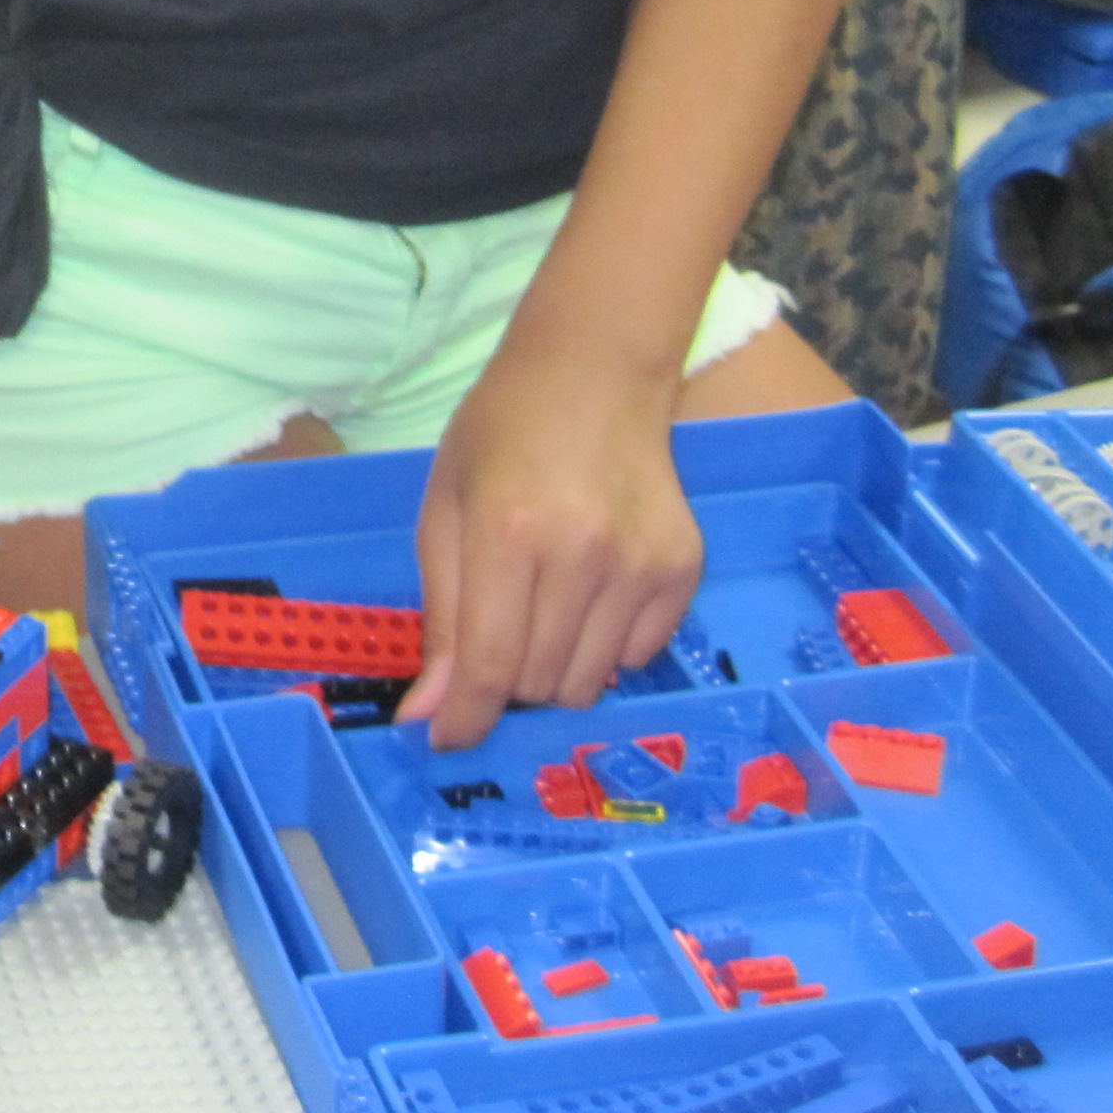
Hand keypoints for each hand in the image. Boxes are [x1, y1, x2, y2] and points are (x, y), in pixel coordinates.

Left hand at [398, 332, 701, 750]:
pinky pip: (637, 657)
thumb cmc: (502, 434)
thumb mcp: (444, 510)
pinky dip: (603, 647)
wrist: (594, 372)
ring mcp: (643, 564)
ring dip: (553, 668)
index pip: (491, 667)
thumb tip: (428, 716)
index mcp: (509, 533)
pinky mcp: (684, 569)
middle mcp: (584, 555)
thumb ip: (441, 616)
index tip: (443, 740)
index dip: (465, 719)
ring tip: (542, 604)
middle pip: (538, 684)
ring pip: (588, 683)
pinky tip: (589, 590)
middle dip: (504, 680)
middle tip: (495, 629)